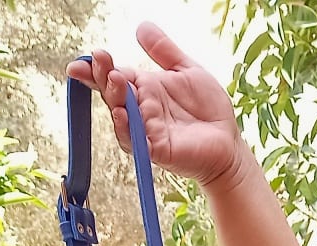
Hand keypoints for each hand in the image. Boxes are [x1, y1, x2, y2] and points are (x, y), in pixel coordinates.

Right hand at [67, 24, 248, 190]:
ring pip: (121, 116)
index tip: (88, 56)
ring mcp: (146, 130)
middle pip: (113, 93)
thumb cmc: (208, 109)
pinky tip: (123, 114)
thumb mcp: (186, 70)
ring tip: (115, 79)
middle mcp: (140, 110)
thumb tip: (142, 25)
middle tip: (100, 59)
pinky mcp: (156, 150)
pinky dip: (127, 130)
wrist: (228, 140)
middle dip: (103, 76)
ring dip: (115, 98)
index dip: (98, 67)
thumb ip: (163, 50)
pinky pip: (136, 142)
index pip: (115, 75)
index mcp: (144, 89)